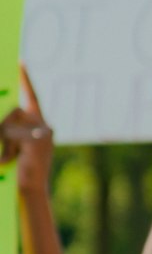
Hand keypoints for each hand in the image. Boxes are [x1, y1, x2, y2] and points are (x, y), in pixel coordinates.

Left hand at [0, 67, 53, 194]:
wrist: (31, 190)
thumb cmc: (22, 171)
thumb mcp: (15, 146)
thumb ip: (12, 130)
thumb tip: (4, 122)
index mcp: (41, 127)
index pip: (32, 98)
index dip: (26, 81)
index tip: (21, 63)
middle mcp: (45, 127)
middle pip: (16, 111)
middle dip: (5, 128)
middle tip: (7, 150)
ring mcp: (43, 133)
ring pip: (11, 122)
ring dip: (4, 140)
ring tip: (9, 158)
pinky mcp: (36, 140)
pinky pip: (13, 134)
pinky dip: (7, 147)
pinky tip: (9, 159)